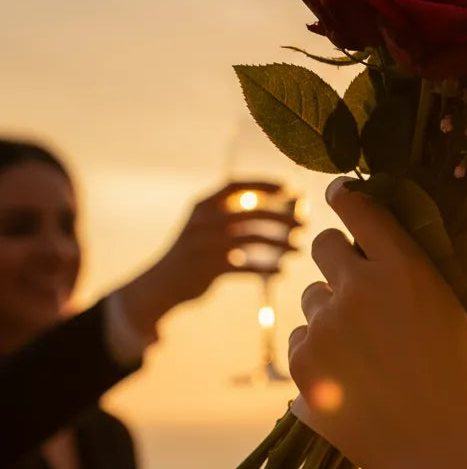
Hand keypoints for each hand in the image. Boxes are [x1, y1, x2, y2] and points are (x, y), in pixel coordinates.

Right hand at [117, 181, 300, 337]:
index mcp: (201, 206)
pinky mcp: (207, 269)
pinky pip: (244, 267)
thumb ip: (228, 215)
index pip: (234, 185)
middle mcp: (202, 221)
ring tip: (299, 249)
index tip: (288, 187)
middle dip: (281, 217)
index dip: (262, 184)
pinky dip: (265, 270)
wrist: (160, 285)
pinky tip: (282, 272)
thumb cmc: (191, 254)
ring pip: (251, 239)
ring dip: (279, 244)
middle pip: (250, 213)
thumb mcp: (203, 228)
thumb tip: (270, 209)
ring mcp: (204, 245)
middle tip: (304, 223)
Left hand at [288, 182, 466, 468]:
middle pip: (322, 247)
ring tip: (366, 354)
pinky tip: (352, 384)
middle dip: (338, 261)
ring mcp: (322, 330)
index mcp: (405, 269)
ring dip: (330, 315)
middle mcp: (356, 290)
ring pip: (310, 301)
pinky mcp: (300, 368)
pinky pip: (299, 344)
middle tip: (358, 288)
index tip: (341, 196)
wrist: (444, 459)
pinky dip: (319, 358)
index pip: (357, 206)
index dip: (346, 197)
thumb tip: (420, 252)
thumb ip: (441, 279)